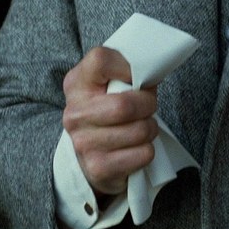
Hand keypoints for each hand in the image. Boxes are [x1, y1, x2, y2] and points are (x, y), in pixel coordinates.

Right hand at [62, 47, 158, 195]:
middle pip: (125, 105)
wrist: (88, 155)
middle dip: (148, 104)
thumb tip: (154, 69)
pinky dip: (148, 150)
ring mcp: (84, 144)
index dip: (129, 66)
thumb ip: (124, 71)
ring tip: (141, 127)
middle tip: (148, 106)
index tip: (137, 76)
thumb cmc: (106, 111)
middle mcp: (74, 114)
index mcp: (76, 84)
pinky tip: (135, 147)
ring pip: (140, 131)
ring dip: (150, 128)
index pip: (101, 60)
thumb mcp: (106, 85)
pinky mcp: (99, 168)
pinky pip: (144, 153)